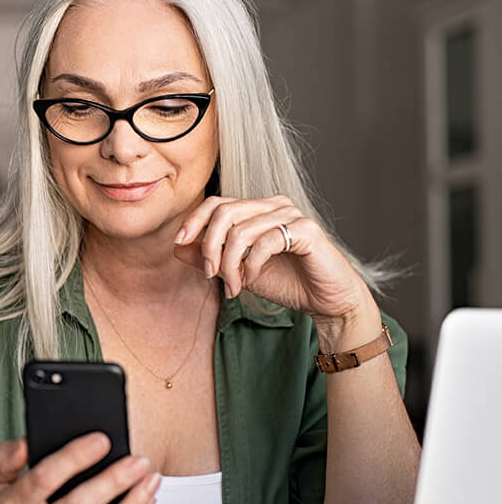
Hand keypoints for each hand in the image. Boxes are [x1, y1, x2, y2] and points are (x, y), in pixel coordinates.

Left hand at [172, 195, 373, 322]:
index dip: (194, 220)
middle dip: (209, 245)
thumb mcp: (238, 271)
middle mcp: (274, 205)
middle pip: (224, 211)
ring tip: (234, 286)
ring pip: (241, 230)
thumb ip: (209, 257)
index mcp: (258, 209)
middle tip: (210, 274)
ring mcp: (292, 215)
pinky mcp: (307, 230)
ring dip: (230, 264)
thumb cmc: (286, 282)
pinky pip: (265, 242)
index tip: (180, 242)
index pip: (217, 202)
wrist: (325, 301)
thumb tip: (178, 246)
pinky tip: (251, 280)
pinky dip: (251, 264)